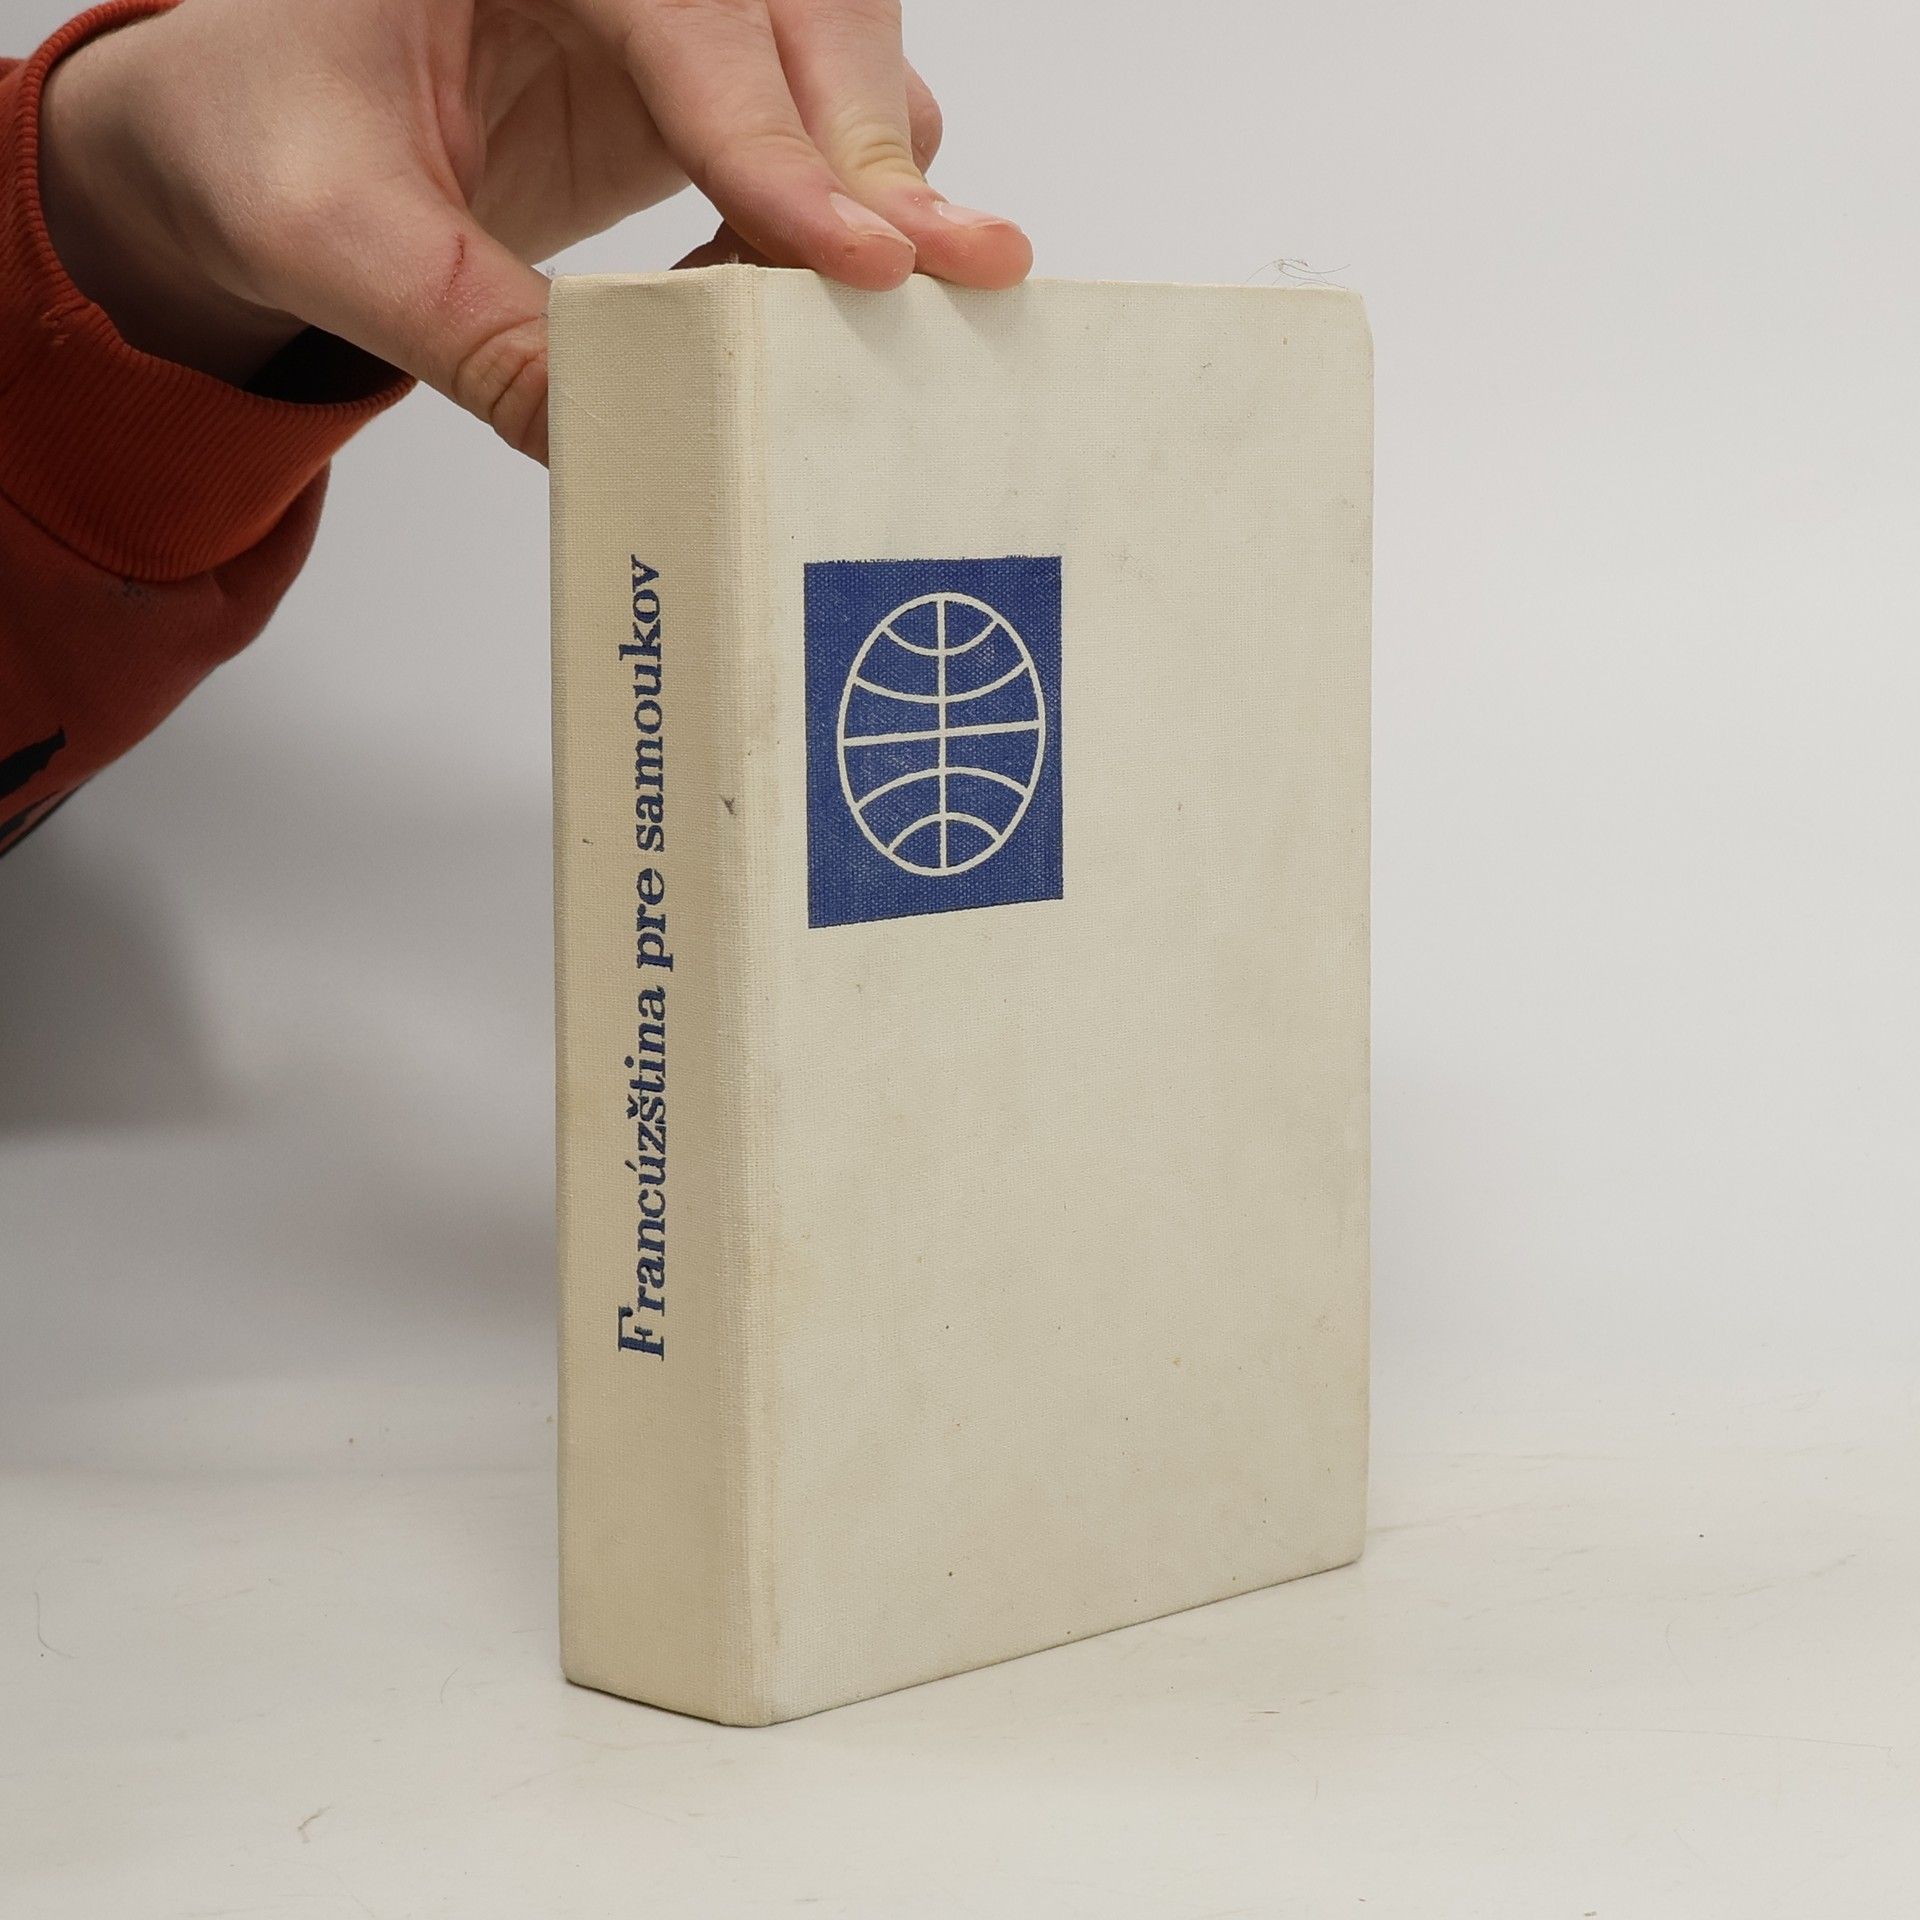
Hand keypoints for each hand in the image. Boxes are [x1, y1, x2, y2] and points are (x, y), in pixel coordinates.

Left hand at [38, 0, 1029, 459]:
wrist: (253, 128)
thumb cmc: (265, 136)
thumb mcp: (333, 238)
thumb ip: (472, 334)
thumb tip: (606, 437)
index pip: (683, 13)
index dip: (775, 139)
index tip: (857, 257)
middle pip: (807, 2)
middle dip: (871, 145)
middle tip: (944, 267)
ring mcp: (676, 6)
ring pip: (846, 50)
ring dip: (874, 176)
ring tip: (868, 296)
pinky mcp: (707, 75)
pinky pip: (827, 123)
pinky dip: (839, 210)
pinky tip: (783, 289)